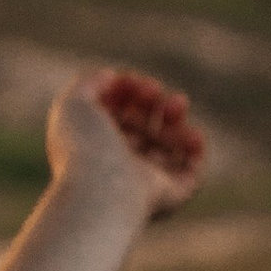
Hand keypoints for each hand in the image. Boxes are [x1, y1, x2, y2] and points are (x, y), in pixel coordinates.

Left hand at [49, 68, 205, 219]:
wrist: (102, 191)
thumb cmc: (85, 148)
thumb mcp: (74, 104)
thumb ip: (89, 83)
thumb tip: (112, 76)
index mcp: (93, 147)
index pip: (116, 115)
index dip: (128, 93)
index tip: (134, 83)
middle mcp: (118, 165)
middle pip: (143, 126)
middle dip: (153, 101)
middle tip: (154, 92)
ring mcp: (143, 180)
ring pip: (167, 144)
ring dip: (176, 117)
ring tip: (177, 105)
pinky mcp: (169, 194)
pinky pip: (191, 170)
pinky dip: (196, 148)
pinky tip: (192, 132)